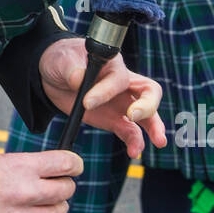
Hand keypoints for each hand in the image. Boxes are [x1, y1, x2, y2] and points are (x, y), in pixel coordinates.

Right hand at [0, 150, 81, 212]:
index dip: (74, 164)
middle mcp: (24, 192)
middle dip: (64, 186)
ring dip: (56, 209)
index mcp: (21, 167)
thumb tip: (42, 172)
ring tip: (46, 206)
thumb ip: (23, 167)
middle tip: (56, 185)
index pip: (64, 163)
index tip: (74, 166)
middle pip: (64, 190)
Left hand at [38, 38, 165, 159]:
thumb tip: (78, 79)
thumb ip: (72, 69)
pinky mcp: (114, 119)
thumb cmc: (64, 60)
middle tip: (133, 116)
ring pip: (146, 115)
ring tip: (158, 141)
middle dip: (147, 105)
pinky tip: (133, 152)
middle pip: (149, 92)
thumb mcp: (63, 60)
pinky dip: (134, 141)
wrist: (55, 76)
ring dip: (153, 128)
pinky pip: (129, 131)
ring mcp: (121, 103)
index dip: (105, 91)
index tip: (87, 102)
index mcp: (113, 65)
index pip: (118, 79)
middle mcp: (123, 84)